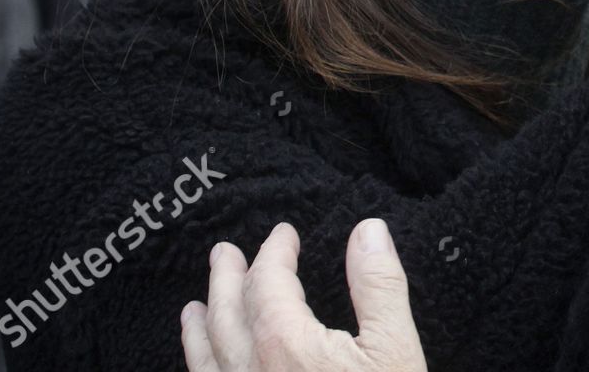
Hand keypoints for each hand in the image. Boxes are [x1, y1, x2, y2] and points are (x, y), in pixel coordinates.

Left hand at [181, 220, 426, 371]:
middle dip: (226, 279)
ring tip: (192, 308)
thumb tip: (368, 230)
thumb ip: (378, 285)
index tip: (283, 235)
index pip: (268, 283)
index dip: (274, 252)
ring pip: (206, 361)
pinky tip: (204, 371)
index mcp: (288, 346)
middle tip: (223, 252)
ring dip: (199, 328)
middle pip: (226, 316)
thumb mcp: (396, 349)